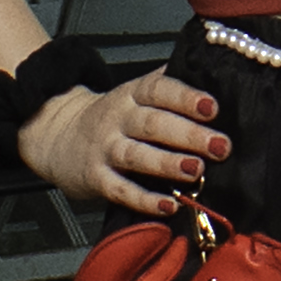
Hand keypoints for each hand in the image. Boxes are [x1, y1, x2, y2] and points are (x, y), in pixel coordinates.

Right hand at [26, 71, 227, 213]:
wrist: (60, 136)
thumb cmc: (115, 119)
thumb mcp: (135, 95)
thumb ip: (169, 87)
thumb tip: (214, 74)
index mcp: (132, 95)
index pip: (158, 89)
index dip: (185, 97)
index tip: (212, 107)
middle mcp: (119, 119)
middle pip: (153, 123)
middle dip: (189, 134)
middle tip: (219, 145)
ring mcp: (106, 149)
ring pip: (136, 155)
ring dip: (168, 163)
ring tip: (196, 170)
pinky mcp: (97, 178)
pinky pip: (120, 190)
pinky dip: (144, 199)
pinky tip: (168, 205)